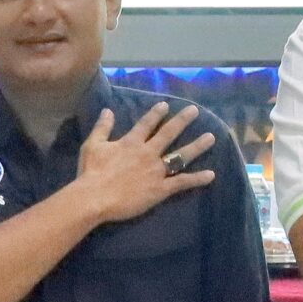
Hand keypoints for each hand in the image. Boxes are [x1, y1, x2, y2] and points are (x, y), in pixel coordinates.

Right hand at [75, 103, 216, 222]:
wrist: (95, 197)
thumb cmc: (91, 172)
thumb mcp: (92, 145)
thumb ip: (102, 127)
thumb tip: (108, 110)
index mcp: (131, 142)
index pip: (146, 124)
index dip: (156, 114)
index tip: (166, 105)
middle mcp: (148, 153)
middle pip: (169, 134)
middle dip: (182, 121)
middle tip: (195, 111)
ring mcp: (156, 170)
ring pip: (181, 155)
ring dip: (197, 146)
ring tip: (211, 138)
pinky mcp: (161, 189)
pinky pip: (182, 182)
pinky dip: (197, 179)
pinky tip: (211, 174)